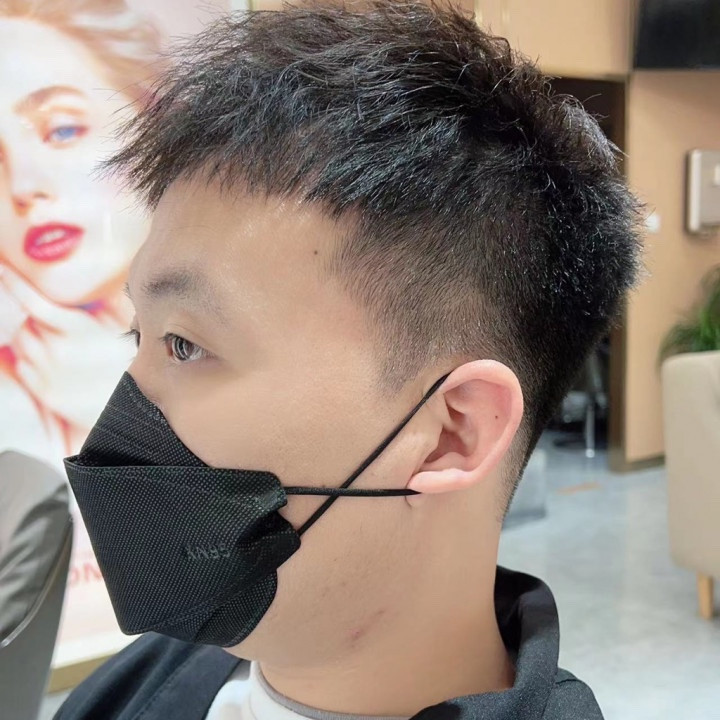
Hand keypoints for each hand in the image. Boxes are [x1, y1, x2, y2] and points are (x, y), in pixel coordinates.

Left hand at [0, 266, 133, 433]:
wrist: (137, 407)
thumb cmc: (131, 364)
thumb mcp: (122, 327)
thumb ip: (103, 307)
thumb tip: (94, 290)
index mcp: (78, 329)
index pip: (35, 302)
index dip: (16, 283)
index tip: (4, 271)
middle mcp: (58, 350)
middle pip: (25, 324)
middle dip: (32, 320)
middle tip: (49, 323)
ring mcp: (50, 373)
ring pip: (21, 345)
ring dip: (30, 340)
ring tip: (53, 344)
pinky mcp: (46, 394)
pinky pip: (22, 369)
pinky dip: (29, 361)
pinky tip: (49, 363)